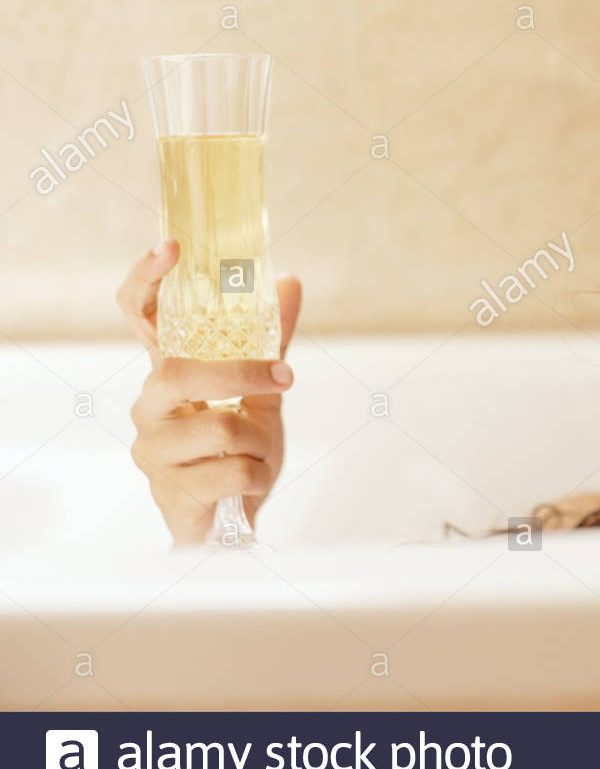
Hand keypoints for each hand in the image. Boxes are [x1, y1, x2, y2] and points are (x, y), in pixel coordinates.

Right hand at [115, 239, 302, 543]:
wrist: (230, 522)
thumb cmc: (236, 452)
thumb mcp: (262, 391)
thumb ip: (271, 342)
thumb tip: (291, 281)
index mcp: (168, 374)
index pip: (139, 317)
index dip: (146, 280)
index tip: (171, 247)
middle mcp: (149, 407)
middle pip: (179, 374)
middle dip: (241, 376)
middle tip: (285, 377)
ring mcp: (153, 450)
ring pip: (221, 429)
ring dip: (261, 441)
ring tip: (258, 453)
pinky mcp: (170, 491)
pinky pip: (234, 471)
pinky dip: (259, 474)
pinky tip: (248, 481)